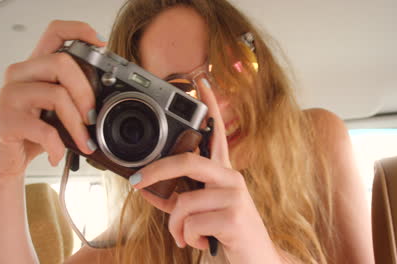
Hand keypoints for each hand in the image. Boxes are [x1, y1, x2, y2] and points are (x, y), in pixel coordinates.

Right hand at [0, 20, 105, 182]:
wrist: (6, 159)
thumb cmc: (34, 132)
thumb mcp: (58, 111)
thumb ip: (76, 97)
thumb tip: (112, 99)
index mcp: (36, 68)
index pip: (55, 33)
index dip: (79, 30)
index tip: (101, 43)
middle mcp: (20, 75)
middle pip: (61, 63)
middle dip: (86, 92)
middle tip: (93, 116)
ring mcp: (10, 96)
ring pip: (56, 95)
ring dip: (77, 125)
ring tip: (83, 142)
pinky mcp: (4, 120)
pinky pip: (43, 129)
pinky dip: (57, 145)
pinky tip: (57, 154)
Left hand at [130, 78, 282, 262]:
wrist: (258, 261)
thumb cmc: (227, 233)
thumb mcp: (200, 213)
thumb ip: (177, 199)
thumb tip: (147, 190)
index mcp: (224, 174)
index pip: (218, 132)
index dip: (211, 105)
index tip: (201, 82)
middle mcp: (232, 179)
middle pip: (188, 161)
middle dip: (158, 172)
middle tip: (139, 182)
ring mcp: (235, 196)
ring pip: (183, 203)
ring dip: (175, 227)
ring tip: (184, 237)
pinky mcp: (234, 217)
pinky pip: (191, 224)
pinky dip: (187, 238)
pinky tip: (200, 244)